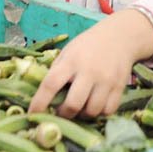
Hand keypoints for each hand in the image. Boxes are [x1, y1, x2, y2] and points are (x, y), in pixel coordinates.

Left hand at [29, 9, 152, 117]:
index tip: (32, 114)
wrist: (120, 36)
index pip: (51, 84)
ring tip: (80, 108)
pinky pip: (108, 111)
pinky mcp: (120, 87)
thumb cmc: (88, 45)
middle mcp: (89, 71)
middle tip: (61, 112)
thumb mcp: (68, 51)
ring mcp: (106, 80)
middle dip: (64, 114)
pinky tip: (95, 105)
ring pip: (92, 111)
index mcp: (71, 60)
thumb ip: (57, 71)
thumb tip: (43, 97)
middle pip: (73, 104)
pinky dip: (99, 113)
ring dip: (82, 115)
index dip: (39, 102)